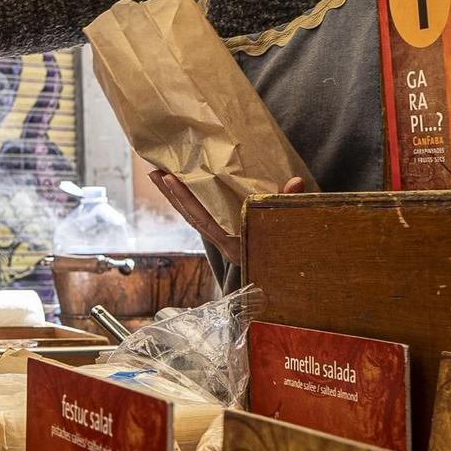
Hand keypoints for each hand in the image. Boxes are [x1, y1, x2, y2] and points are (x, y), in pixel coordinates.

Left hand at [149, 170, 306, 266]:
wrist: (295, 279)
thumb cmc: (293, 255)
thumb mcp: (292, 230)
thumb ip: (290, 205)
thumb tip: (297, 181)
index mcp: (235, 244)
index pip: (203, 218)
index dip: (185, 199)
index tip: (169, 179)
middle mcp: (225, 244)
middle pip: (191, 216)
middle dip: (171, 194)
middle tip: (153, 171)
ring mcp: (225, 242)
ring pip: (194, 217)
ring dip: (175, 197)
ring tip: (158, 175)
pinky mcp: (227, 238)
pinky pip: (203, 219)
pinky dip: (190, 204)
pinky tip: (180, 190)